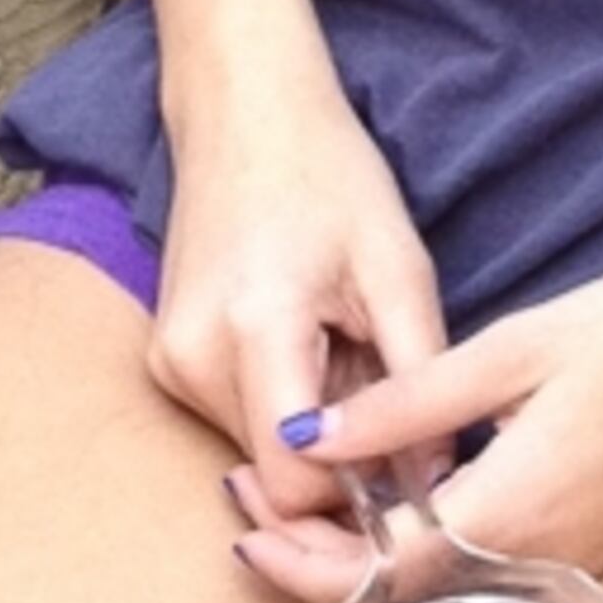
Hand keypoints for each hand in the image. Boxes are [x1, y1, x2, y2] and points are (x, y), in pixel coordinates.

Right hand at [147, 81, 444, 543]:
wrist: (245, 111)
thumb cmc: (329, 175)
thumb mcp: (398, 271)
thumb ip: (419, 384)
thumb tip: (435, 481)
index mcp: (255, 329)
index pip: (296, 484)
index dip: (358, 491)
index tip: (404, 457)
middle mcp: (194, 358)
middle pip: (277, 476)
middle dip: (342, 457)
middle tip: (381, 387)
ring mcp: (171, 362)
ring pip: (259, 454)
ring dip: (314, 431)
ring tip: (343, 350)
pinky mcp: (166, 362)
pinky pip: (238, 421)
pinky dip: (283, 405)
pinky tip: (308, 344)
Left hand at [230, 248, 602, 602]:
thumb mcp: (522, 346)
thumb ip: (413, 402)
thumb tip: (308, 439)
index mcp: (513, 514)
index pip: (380, 575)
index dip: (303, 558)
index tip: (243, 521)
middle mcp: (540, 563)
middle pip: (403, 600)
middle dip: (319, 568)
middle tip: (248, 516)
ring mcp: (574, 563)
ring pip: (444, 592)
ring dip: (365, 564)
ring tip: (299, 505)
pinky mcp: (596, 547)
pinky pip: (488, 574)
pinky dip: (425, 555)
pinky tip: (394, 508)